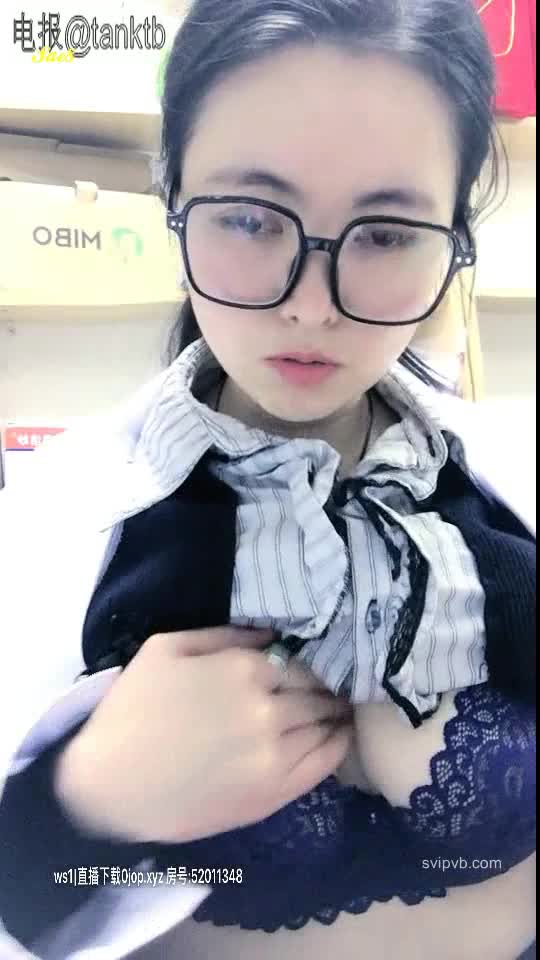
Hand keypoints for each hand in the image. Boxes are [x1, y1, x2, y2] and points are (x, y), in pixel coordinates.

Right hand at [54, 627, 353, 843]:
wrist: (109, 788)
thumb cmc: (131, 711)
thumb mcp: (165, 648)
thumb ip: (223, 635)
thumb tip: (270, 634)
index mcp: (244, 668)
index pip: (298, 660)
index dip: (307, 662)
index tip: (314, 665)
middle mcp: (269, 708)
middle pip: (317, 691)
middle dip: (326, 686)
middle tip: (334, 685)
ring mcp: (276, 754)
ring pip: (326, 725)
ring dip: (335, 713)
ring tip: (341, 708)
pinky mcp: (275, 794)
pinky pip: (325, 763)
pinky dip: (339, 745)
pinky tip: (341, 735)